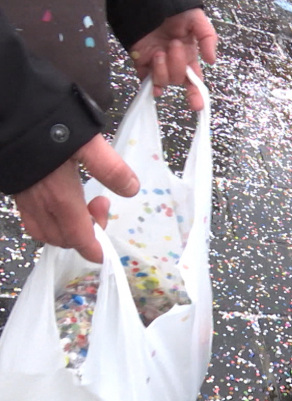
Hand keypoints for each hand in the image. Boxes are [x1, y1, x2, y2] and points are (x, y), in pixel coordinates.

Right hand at [14, 135, 138, 262]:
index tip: (104, 254)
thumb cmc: (48, 123)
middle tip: (101, 204)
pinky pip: (31, 218)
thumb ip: (111, 168)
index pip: (77, 237)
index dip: (92, 250)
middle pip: (61, 238)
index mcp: (59, 197)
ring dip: (66, 230)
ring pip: (44, 231)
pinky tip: (61, 201)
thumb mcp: (88, 142)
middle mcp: (38, 203)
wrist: (7, 108)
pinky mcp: (15, 189)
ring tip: (84, 204)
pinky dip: (49, 221)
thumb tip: (131, 189)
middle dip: (85, 234)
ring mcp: (23, 197)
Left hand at [130, 8, 217, 109]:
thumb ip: (208, 38)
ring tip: (159, 51)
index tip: (197, 105)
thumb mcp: (197, 20)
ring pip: (164, 81)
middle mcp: (175, 63)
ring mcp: (158, 64)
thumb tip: (212, 61)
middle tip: (173, 45)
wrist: (147, 3)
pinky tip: (153, 77)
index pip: (195, 81)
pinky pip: (147, 81)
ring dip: (162, 68)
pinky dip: (151, 83)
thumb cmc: (173, 9)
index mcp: (189, 56)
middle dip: (177, 64)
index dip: (197, 95)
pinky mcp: (142, 63)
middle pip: (179, 79)